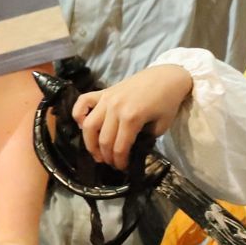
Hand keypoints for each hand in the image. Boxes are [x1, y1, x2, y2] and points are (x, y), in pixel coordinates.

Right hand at [72, 65, 194, 168]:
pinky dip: (78, 115)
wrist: (165, 77)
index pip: (120, 147)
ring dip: (89, 143)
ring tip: (96, 152)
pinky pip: (82, 102)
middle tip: (110, 163)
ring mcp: (106, 99)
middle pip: (103, 140)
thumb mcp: (161, 125)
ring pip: (88, 125)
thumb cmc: (167, 101)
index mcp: (132, 118)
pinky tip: (82, 125)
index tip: (122, 168)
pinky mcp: (103, 92)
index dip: (120, 161)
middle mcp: (115, 109)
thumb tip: (131, 148)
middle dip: (106, 156)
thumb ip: (145, 138)